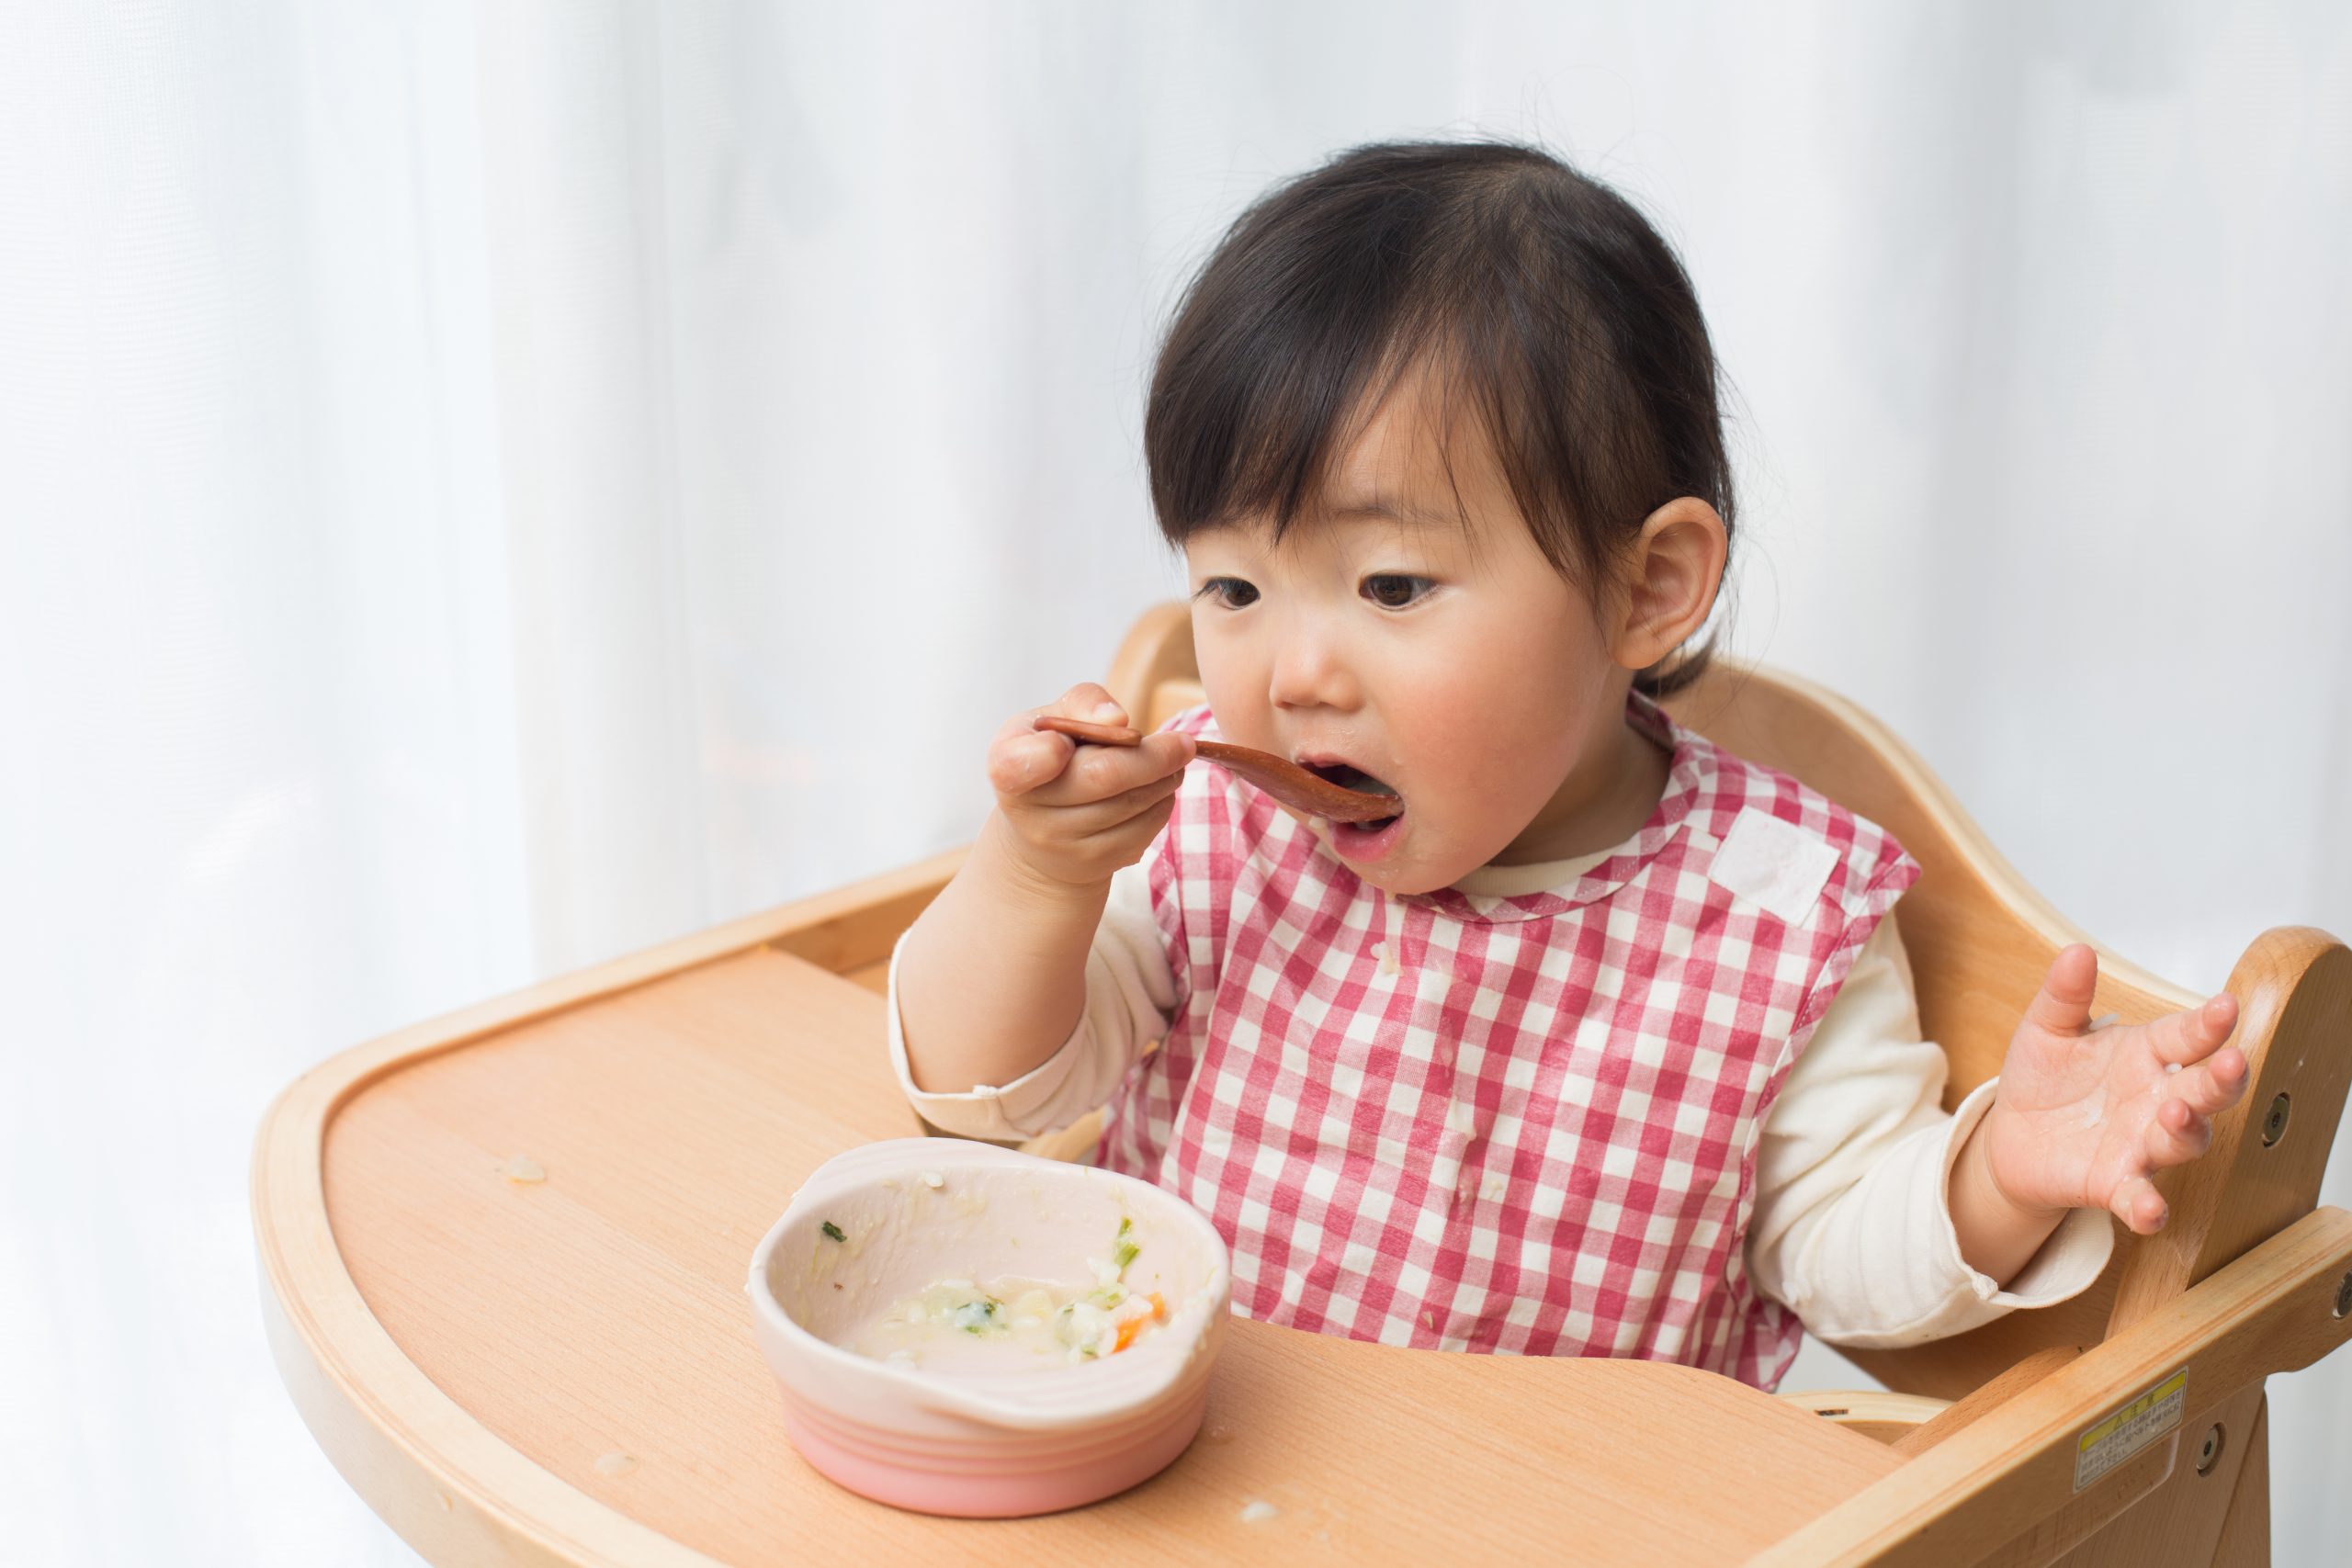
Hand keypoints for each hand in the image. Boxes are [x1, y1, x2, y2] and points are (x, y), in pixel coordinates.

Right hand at [984, 683, 1194, 891]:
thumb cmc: (1052, 757)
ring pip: (1134, 803)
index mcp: (1006, 764)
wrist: (1040, 832)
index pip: (1017, 764)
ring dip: (1165, 778)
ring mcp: (1061, 844)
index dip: (1047, 753)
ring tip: (1172, 761)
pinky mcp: (1095, 863)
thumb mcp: (1054, 719)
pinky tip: (1159, 788)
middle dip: (1155, 756)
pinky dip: (1162, 802)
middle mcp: (1028, 811)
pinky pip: (1145, 828)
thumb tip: (1118, 720)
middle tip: (1184, 743)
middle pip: (1104, 778)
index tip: (1065, 743)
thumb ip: (1084, 703)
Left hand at [1975, 944, 2248, 1234]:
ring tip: (2174, 1115)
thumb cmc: (2043, 1078)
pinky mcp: (2115, 1184)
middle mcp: (2157, 1099)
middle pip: (2204, 1090)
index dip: (2208, 1023)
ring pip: (2184, 1140)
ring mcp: (2142, 1144)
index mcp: (2146, 1054)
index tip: (2226, 1007)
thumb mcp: (2046, 1029)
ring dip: (2186, 1130)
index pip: (2187, 1035)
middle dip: (2223, 1080)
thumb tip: (2077, 951)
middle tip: (2232, 1064)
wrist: (2011, 1136)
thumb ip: (2064, 995)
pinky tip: (2148, 1211)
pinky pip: (2139, 1198)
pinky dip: (2146, 1206)